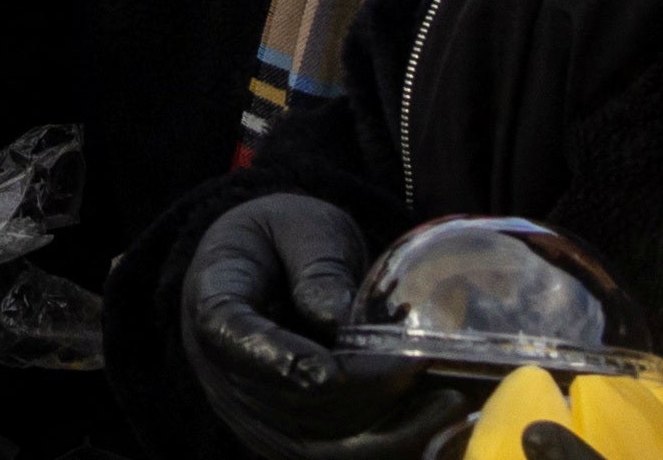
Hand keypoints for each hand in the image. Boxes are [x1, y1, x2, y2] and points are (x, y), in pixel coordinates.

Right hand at [180, 193, 450, 459]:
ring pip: (319, 450)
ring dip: (388, 435)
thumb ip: (315, 263)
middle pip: (291, 407)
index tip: (338, 367)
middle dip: (367, 397)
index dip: (285, 360)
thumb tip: (334, 316)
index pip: (236, 340)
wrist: (257, 274)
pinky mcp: (288, 443)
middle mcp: (225, 376)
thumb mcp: (297, 226)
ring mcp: (256, 419)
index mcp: (214, 307)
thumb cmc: (281, 241)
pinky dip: (389, 447)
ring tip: (448, 406)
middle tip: (429, 372)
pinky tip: (435, 427)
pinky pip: (336, 459)